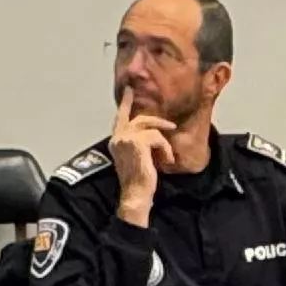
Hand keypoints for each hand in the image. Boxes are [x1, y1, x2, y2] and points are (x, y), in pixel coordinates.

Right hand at [106, 98, 171, 222]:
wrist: (136, 194)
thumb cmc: (138, 180)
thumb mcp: (136, 157)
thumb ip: (138, 143)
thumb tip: (151, 133)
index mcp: (115, 141)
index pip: (120, 118)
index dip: (125, 104)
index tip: (129, 91)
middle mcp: (117, 138)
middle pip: (139, 119)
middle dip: (157, 121)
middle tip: (170, 126)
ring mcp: (126, 139)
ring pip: (151, 129)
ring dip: (163, 143)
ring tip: (167, 157)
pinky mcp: (137, 142)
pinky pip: (157, 137)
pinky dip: (165, 149)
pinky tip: (166, 161)